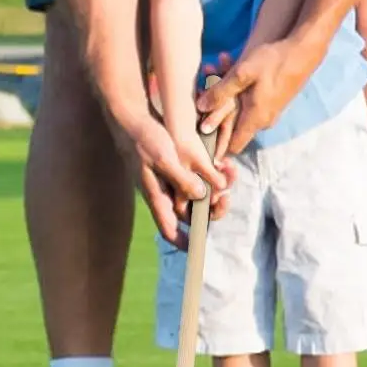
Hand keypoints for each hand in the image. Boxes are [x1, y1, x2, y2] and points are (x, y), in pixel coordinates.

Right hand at [115, 109, 229, 245]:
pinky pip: (199, 178)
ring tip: (230, 172)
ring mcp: (171, 181)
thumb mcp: (164, 158)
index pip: (170, 229)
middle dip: (212, 208)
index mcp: (158, 197)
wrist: (136, 119)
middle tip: (226, 197)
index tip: (198, 247)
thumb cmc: (145, 139)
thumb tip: (200, 197)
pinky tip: (223, 164)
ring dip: (217, 188)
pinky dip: (213, 174)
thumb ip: (180, 179)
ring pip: (199, 195)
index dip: (183, 242)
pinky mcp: (178, 169)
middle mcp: (166, 193)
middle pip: (191, 213)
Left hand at [199, 36, 317, 154]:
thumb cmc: (274, 61)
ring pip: (238, 106)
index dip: (215, 143)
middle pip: (231, 123)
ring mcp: (269, 110)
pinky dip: (238, 85)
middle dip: (215, 103)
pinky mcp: (272, 99)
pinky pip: (248, 97)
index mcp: (256, 119)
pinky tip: (231, 62)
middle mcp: (263, 119)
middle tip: (206, 78)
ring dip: (225, 88)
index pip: (232, 146)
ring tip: (218, 63)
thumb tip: (200, 108)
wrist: (305, 50)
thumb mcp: (242, 74)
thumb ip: (221, 92)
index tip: (199, 124)